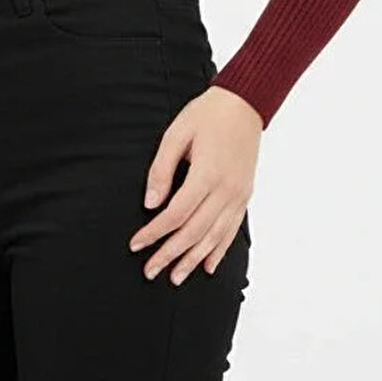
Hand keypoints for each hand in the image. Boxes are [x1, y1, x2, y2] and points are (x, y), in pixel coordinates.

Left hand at [128, 84, 262, 283]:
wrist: (245, 103)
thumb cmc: (207, 114)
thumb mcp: (176, 134)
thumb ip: (161, 170)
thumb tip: (150, 204)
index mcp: (207, 173)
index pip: (176, 214)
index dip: (154, 232)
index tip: (136, 244)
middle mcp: (226, 190)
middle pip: (194, 232)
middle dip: (170, 254)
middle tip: (150, 271)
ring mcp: (238, 195)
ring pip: (214, 237)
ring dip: (193, 260)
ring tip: (175, 277)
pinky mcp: (244, 195)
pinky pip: (232, 230)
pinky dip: (219, 250)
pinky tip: (208, 266)